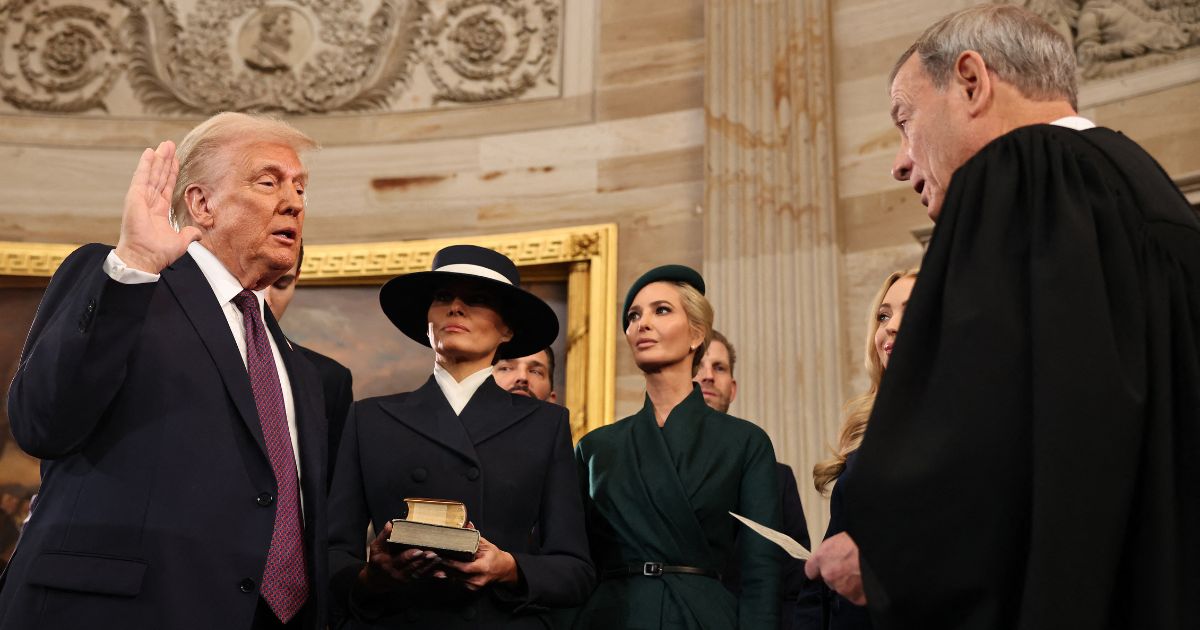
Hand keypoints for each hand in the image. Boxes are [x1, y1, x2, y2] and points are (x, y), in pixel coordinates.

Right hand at [114, 141, 200, 273]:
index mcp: (159, 211)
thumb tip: (197, 233)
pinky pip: (141, 177)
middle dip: (165, 161)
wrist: (145, 257)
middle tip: (169, 145)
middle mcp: (149, 202)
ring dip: (158, 158)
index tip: (175, 160)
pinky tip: (150, 152)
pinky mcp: (135, 197)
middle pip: (159, 176)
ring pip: (152, 174)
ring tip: (164, 145)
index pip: (166, 187)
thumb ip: (189, 234)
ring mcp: (141, 198)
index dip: (171, 173)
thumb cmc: (158, 253)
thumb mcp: (180, 242)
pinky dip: (146, 164)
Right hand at [358, 521, 446, 592]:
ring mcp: (405, 578)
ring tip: (438, 559)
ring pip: (419, 572)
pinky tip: (442, 574)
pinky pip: (423, 578)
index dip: (410, 556)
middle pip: (412, 567)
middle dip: (423, 561)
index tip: (419, 551)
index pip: (400, 560)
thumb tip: (390, 524)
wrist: (375, 581)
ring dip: (430, 566)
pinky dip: (432, 576)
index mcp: (388, 564)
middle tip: (434, 554)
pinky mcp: (411, 580)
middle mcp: (397, 573)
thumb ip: (383, 536)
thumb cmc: (376, 560)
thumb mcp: (375, 548)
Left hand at [439, 529, 517, 591]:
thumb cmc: (495, 556)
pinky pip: (457, 581)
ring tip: (432, 561)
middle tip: (430, 556)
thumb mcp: (487, 545)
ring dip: (444, 570)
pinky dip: (449, 574)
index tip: (440, 555)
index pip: (464, 568)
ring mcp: (473, 586)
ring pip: (454, 578)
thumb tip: (466, 524)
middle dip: (443, 565)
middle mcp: (478, 579)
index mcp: (483, 568)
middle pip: (456, 574)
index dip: (451, 563)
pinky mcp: (470, 589)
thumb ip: (475, 536)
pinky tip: (440, 568)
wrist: (504, 571)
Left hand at [804, 532, 866, 604]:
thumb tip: (830, 558)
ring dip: (849, 584)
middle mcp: (829, 574)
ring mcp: (842, 587)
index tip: (822, 571)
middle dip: (837, 576)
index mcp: (822, 557)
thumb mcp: (839, 540)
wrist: (874, 551)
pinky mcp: (855, 596)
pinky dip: (860, 592)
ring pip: (842, 589)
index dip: (817, 570)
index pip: (810, 570)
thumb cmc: (858, 541)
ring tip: (860, 573)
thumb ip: (830, 552)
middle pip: (828, 580)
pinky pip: (856, 597)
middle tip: (850, 567)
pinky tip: (865, 582)